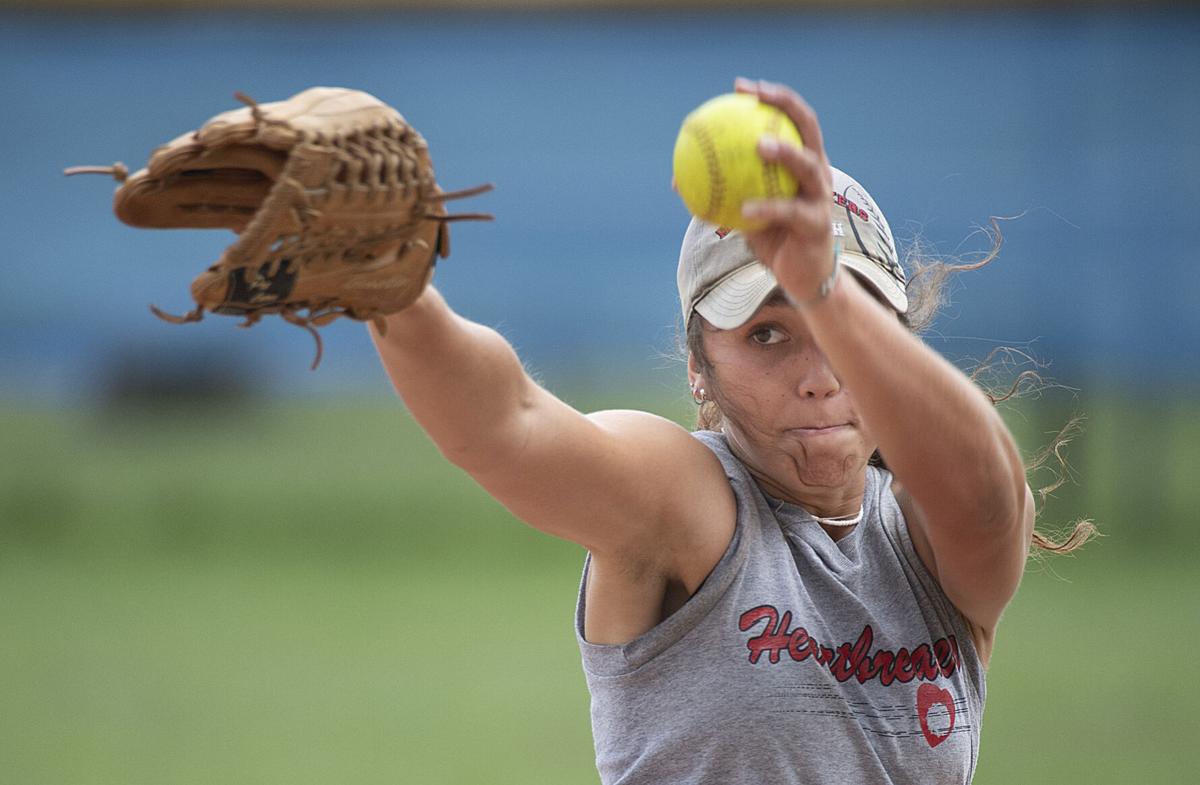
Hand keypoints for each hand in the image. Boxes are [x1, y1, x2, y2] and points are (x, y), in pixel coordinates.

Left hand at [735, 78, 836, 305]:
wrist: (802, 276)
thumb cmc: (772, 237)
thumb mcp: (743, 210)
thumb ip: (720, 189)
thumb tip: (676, 178)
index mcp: (803, 162)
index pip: (792, 119)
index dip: (772, 98)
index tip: (742, 86)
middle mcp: (819, 173)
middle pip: (808, 129)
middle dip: (785, 105)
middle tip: (756, 97)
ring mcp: (822, 198)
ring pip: (808, 167)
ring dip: (786, 153)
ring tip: (761, 145)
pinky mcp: (818, 225)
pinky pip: (790, 212)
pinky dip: (767, 207)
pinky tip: (744, 206)